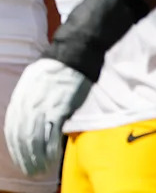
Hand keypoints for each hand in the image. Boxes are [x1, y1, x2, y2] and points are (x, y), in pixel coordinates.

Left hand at [4, 57, 91, 174]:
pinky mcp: (59, 108)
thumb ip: (26, 101)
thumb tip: (26, 121)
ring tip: (40, 169)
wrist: (74, 54)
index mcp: (20, 99)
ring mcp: (43, 107)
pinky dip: (50, 149)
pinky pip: (51, 134)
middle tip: (31, 170)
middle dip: (25, 157)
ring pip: (34, 139)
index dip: (16, 149)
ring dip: (37, 157)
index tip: (21, 160)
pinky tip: (51, 158)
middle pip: (22, 138)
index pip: (12, 130)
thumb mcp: (32, 82)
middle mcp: (28, 105)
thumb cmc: (57, 68)